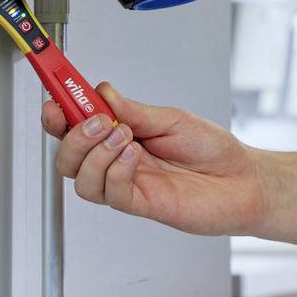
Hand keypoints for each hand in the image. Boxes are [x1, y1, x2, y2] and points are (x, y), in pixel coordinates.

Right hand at [41, 83, 266, 236]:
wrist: (242, 180)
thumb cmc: (212, 150)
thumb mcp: (171, 119)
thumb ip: (133, 110)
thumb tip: (101, 92)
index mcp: (121, 135)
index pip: (76, 127)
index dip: (59, 114)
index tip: (54, 99)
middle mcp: (118, 162)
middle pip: (67, 158)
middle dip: (72, 136)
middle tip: (96, 119)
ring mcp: (127, 184)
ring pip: (81, 179)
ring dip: (95, 152)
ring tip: (124, 134)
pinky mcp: (141, 204)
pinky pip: (111, 192)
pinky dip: (116, 169)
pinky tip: (135, 155)